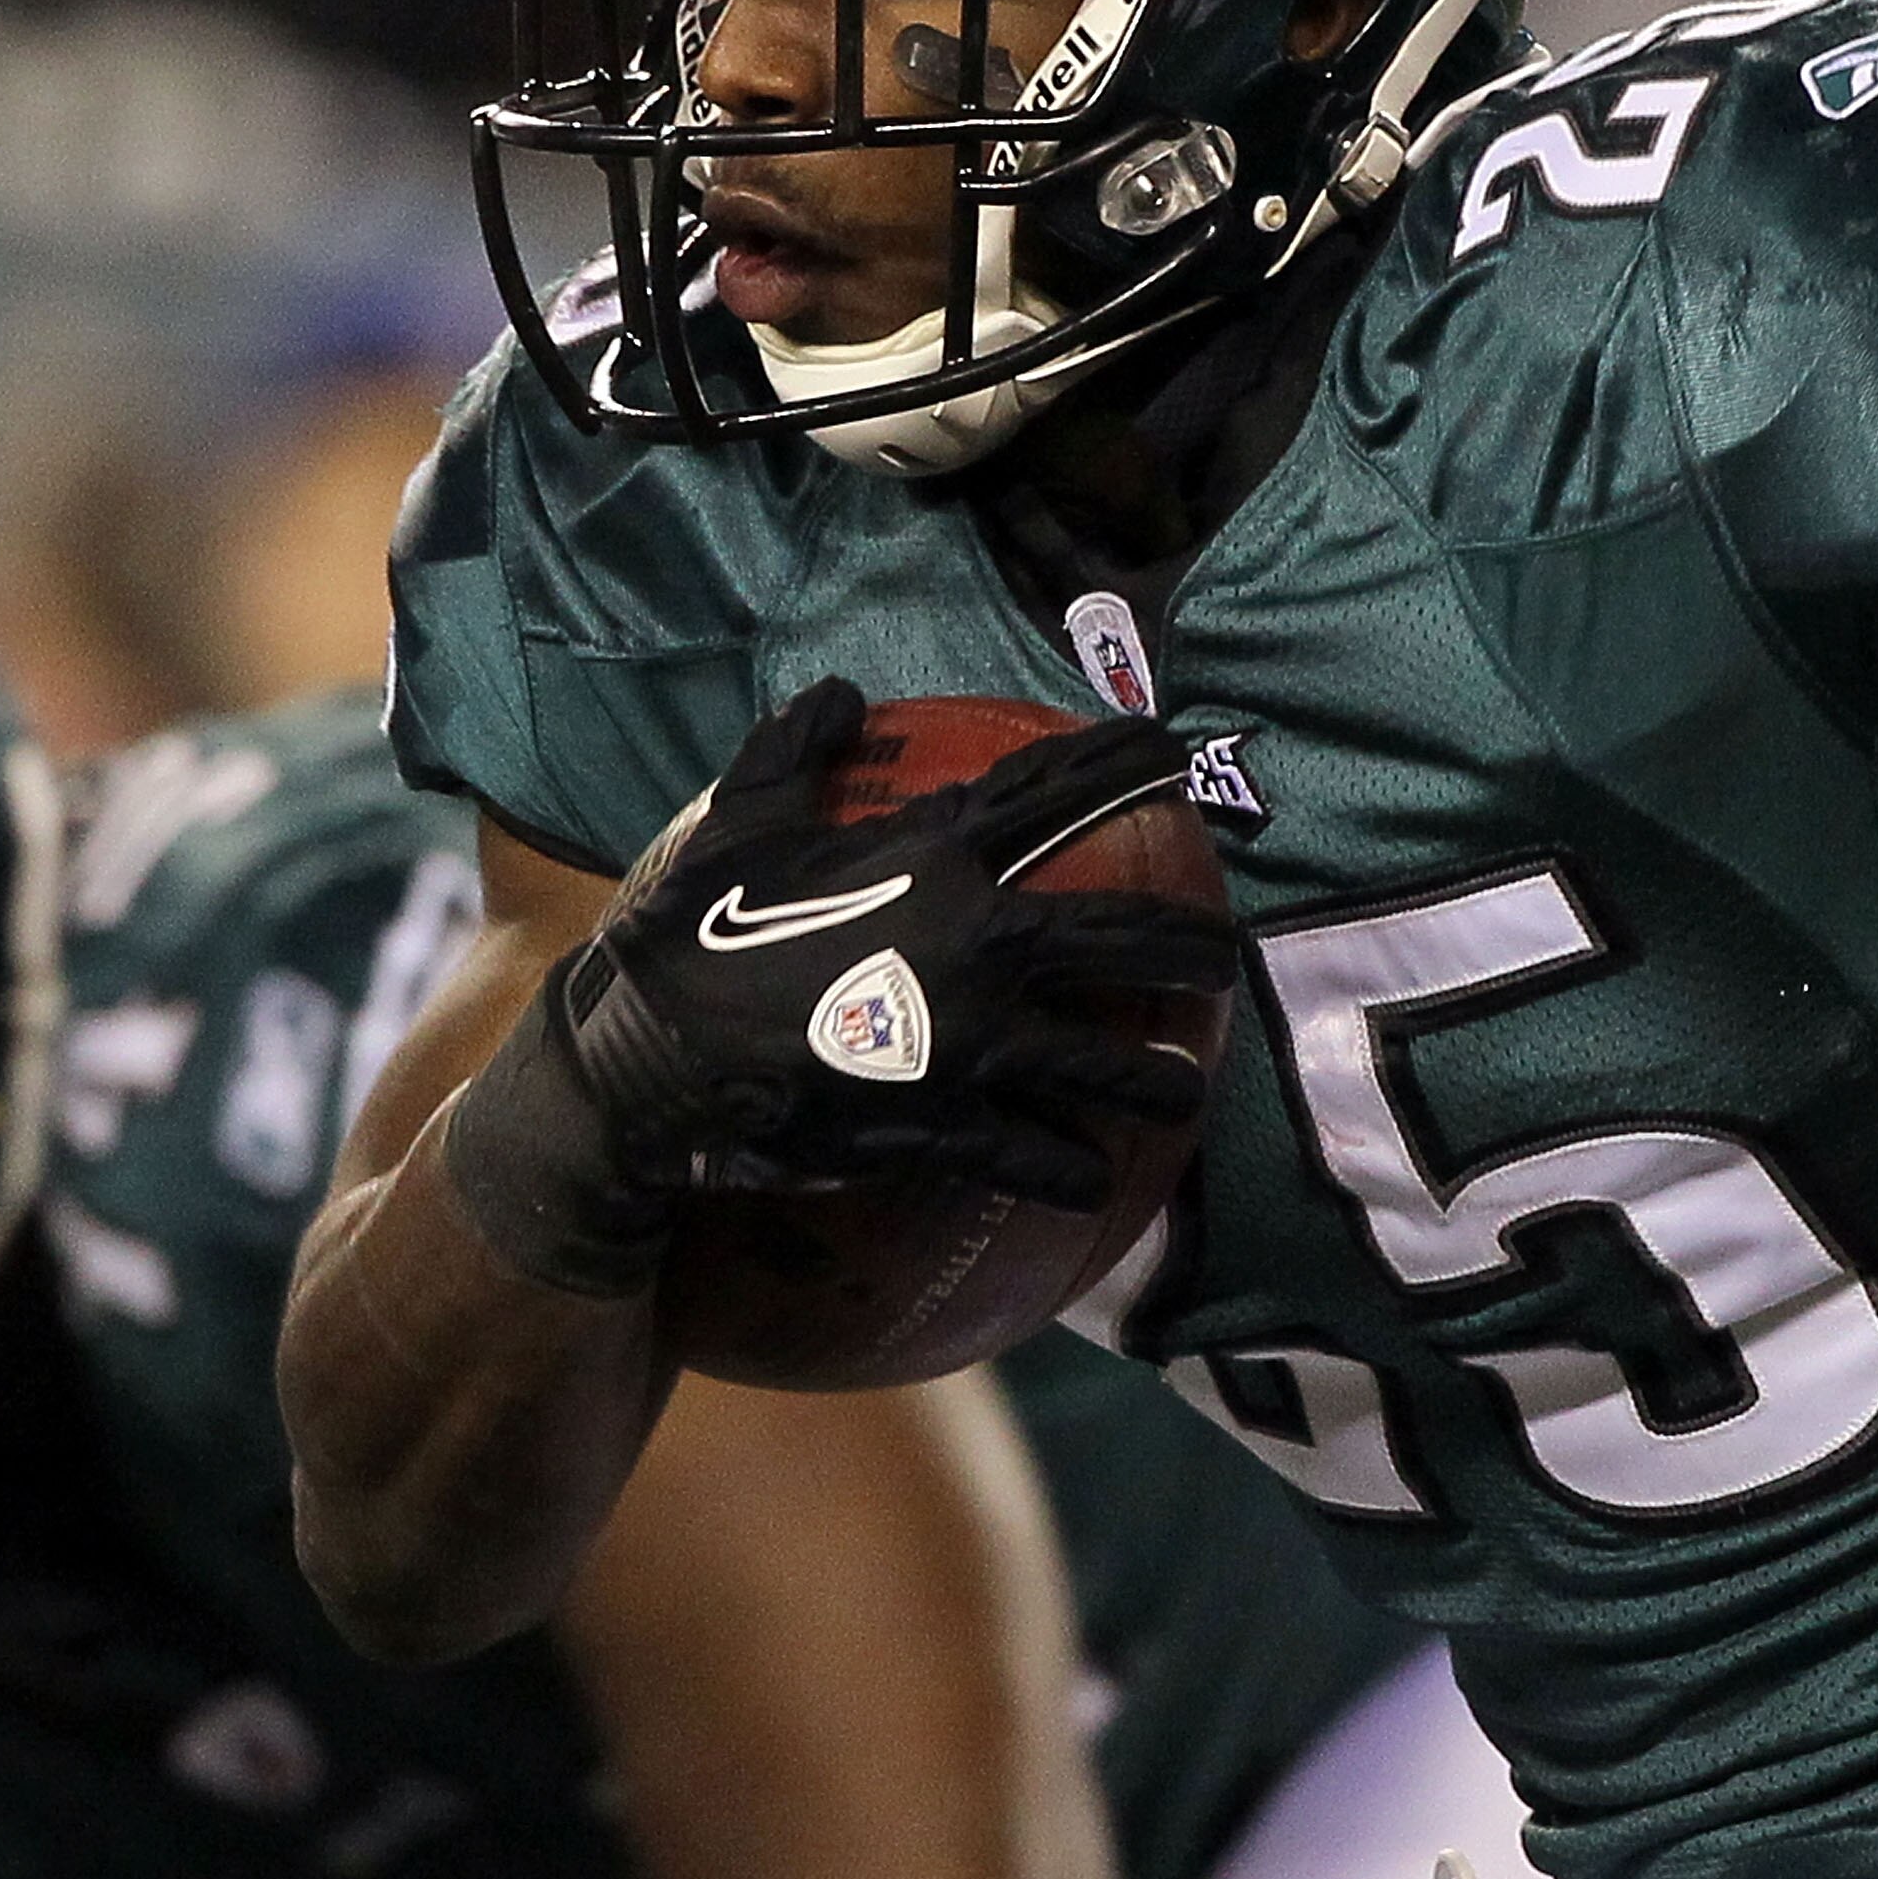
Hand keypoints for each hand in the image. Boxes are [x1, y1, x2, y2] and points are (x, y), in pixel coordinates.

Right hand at [457, 682, 1232, 1290]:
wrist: (653, 1063)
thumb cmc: (692, 933)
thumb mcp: (737, 822)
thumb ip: (795, 751)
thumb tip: (839, 694)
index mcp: (933, 856)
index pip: (1052, 791)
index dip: (1122, 761)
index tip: (1175, 748)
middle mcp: (978, 942)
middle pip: (1119, 933)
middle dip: (1189, 942)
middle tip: (1224, 952)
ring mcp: (973, 1041)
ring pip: (1103, 1063)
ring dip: (1155, 1081)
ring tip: (1186, 1092)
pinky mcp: (947, 1124)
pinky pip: (1034, 1153)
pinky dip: (1069, 1170)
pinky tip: (1095, 1184)